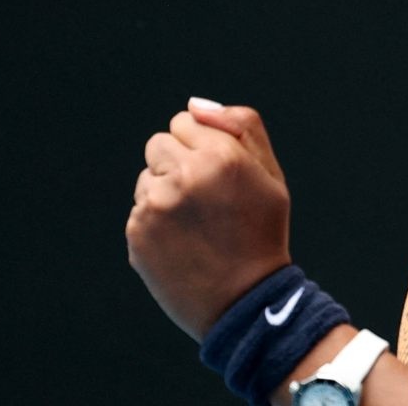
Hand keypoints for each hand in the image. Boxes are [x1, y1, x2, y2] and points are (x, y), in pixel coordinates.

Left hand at [127, 98, 292, 341]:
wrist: (246, 303)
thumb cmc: (262, 233)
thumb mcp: (271, 175)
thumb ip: (242, 126)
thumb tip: (194, 104)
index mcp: (220, 156)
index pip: (184, 121)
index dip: (202, 143)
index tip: (217, 171)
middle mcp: (184, 176)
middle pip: (158, 143)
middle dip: (178, 161)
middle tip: (205, 197)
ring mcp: (155, 206)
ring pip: (147, 176)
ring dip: (164, 190)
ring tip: (195, 223)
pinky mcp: (137, 233)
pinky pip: (139, 209)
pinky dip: (155, 221)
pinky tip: (181, 242)